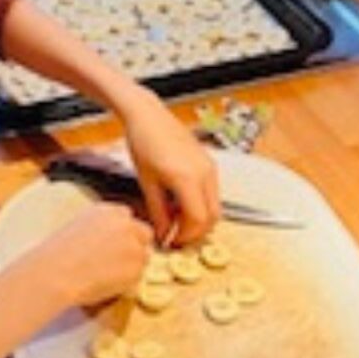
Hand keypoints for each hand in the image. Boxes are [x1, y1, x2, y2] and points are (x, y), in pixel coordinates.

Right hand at [18, 202, 151, 307]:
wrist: (56, 272)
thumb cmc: (58, 254)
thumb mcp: (78, 227)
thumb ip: (100, 228)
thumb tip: (109, 242)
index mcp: (109, 211)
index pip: (127, 216)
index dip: (123, 232)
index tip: (115, 243)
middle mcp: (126, 225)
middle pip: (144, 233)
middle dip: (136, 246)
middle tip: (120, 260)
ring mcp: (134, 247)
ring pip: (143, 257)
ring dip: (132, 265)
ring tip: (107, 275)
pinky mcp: (136, 269)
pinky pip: (138, 277)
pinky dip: (127, 282)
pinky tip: (106, 284)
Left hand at [119, 89, 219, 245]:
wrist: (148, 116)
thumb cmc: (143, 144)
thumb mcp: (147, 183)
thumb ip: (158, 211)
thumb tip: (163, 233)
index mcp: (187, 178)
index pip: (198, 219)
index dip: (186, 235)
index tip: (172, 241)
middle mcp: (205, 173)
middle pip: (213, 216)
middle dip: (196, 231)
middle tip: (176, 236)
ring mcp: (210, 167)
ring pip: (215, 205)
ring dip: (199, 218)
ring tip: (176, 219)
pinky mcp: (209, 162)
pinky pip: (212, 192)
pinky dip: (201, 203)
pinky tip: (180, 203)